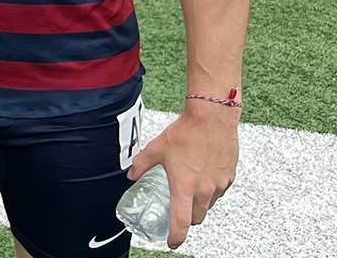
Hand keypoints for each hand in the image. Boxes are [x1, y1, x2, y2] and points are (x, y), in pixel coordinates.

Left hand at [129, 103, 239, 248]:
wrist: (212, 118)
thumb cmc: (185, 132)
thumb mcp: (156, 149)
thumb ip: (142, 165)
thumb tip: (132, 175)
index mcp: (184, 187)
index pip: (181, 222)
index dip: (176, 236)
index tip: (172, 242)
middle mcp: (204, 190)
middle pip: (197, 218)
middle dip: (188, 219)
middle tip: (178, 211)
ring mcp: (219, 185)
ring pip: (209, 205)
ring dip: (199, 204)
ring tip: (189, 189)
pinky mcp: (229, 177)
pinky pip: (219, 192)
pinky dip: (210, 191)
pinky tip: (202, 177)